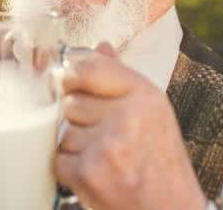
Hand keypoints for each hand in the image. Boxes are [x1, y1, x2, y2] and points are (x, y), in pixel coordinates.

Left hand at [54, 42, 206, 209]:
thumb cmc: (163, 166)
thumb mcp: (154, 114)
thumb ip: (122, 78)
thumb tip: (99, 46)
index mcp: (145, 96)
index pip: (90, 66)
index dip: (73, 75)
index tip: (71, 84)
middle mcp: (128, 116)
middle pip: (71, 101)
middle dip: (79, 120)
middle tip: (104, 137)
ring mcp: (107, 144)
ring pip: (64, 132)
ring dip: (76, 147)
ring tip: (105, 159)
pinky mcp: (90, 172)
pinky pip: (59, 160)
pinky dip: (70, 171)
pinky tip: (96, 175)